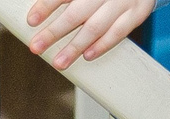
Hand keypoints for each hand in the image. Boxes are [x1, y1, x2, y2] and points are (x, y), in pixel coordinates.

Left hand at [25, 0, 156, 66]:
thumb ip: (66, 0)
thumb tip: (38, 13)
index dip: (47, 6)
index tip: (31, 20)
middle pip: (77, 12)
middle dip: (55, 32)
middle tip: (37, 46)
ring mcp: (123, 0)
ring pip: (95, 26)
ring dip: (75, 46)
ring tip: (59, 61)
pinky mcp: (138, 12)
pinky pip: (119, 32)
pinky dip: (102, 45)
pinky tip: (87, 55)